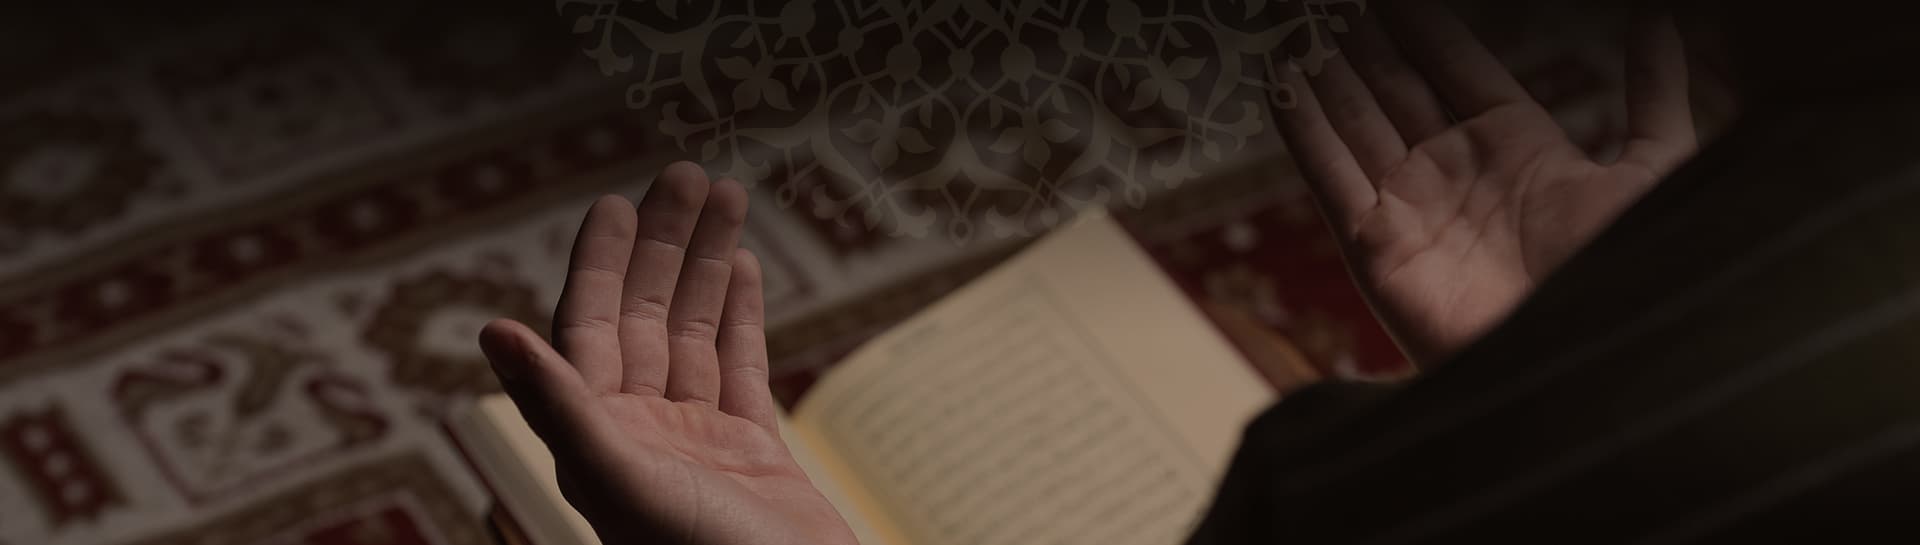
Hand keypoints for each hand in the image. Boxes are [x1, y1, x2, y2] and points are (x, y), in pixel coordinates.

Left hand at [478, 162, 857, 544]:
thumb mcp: (618, 479)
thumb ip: (557, 404)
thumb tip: (492, 330)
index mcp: (597, 438)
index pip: (591, 329)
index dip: (603, 263)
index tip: (618, 202)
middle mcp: (640, 433)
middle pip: (648, 318)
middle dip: (666, 246)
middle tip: (687, 174)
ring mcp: (698, 442)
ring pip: (697, 334)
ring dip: (708, 266)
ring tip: (728, 198)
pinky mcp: (752, 454)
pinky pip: (741, 368)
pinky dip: (743, 316)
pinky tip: (745, 268)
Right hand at [1278, 3, 1695, 361]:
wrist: (1580, 368)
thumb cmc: (1625, 279)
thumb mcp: (1653, 174)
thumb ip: (1653, 97)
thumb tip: (1659, 20)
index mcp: (1517, 146)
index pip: (1455, 65)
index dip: (1423, 25)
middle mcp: (1455, 170)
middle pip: (1393, 86)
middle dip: (1358, 40)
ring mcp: (1411, 205)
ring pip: (1353, 120)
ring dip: (1321, 71)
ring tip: (1291, 21)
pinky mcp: (1375, 244)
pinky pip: (1329, 174)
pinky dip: (1300, 128)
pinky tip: (1278, 81)